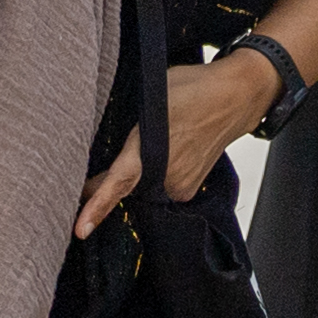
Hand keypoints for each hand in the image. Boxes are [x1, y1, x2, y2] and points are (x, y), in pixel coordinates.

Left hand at [78, 60, 265, 230]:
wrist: (237, 97)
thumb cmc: (194, 88)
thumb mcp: (151, 99)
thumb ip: (130, 132)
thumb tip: (107, 153)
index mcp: (150, 148)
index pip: (118, 182)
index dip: (97, 206)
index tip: (81, 229)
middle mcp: (166, 173)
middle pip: (124, 188)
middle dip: (106, 181)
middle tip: (100, 164)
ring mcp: (179, 185)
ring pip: (141, 188)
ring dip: (138, 173)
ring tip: (159, 140)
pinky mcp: (189, 190)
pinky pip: (158, 189)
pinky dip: (156, 175)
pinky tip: (169, 151)